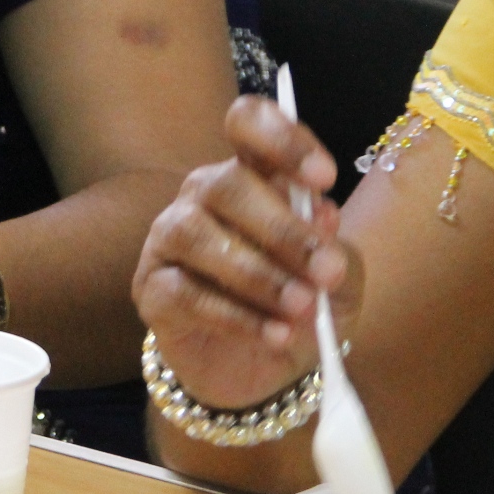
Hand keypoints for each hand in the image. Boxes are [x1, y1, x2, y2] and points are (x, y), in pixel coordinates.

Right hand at [132, 95, 362, 411]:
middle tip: (328, 272)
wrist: (267, 369)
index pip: (246, 124)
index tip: (323, 178)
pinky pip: (184, 292)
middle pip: (227, 184)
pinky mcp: (152, 289)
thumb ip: (336, 247)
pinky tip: (276, 336)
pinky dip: (236, 316)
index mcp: (251, 176)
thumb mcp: (341, 279)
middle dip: (282, 228)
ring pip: (197, 234)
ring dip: (258, 273)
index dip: (280, 138)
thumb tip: (320, 220)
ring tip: (302, 308)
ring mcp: (170, 239)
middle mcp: (204, 196)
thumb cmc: (303, 305)